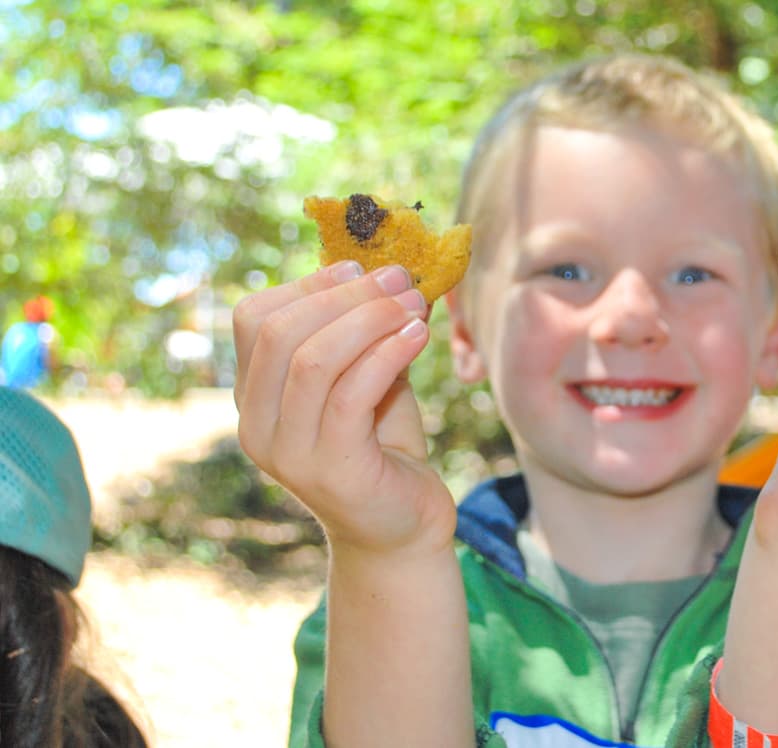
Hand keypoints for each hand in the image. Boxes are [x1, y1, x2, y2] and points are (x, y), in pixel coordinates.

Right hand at [232, 261, 455, 555]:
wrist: (404, 527)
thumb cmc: (384, 447)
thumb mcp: (367, 376)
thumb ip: (364, 332)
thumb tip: (388, 269)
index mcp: (254, 397)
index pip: (253, 318)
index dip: (307, 284)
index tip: (361, 267)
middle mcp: (258, 426)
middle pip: (282, 332)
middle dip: (347, 295)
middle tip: (402, 279)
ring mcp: (288, 452)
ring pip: (314, 359)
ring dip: (371, 319)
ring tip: (415, 305)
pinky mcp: (330, 469)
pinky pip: (350, 394)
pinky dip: (387, 354)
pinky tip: (418, 338)